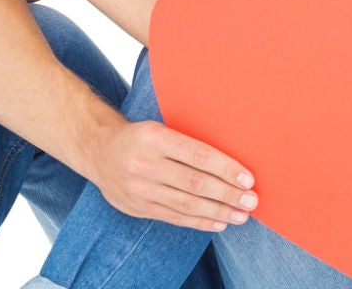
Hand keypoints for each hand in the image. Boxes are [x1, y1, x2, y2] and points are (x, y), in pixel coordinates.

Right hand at [88, 120, 258, 230]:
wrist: (99, 151)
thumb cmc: (141, 138)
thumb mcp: (161, 129)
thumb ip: (189, 143)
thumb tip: (232, 162)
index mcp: (155, 138)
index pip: (198, 155)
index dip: (226, 169)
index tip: (248, 179)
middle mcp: (145, 164)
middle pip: (195, 183)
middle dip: (228, 194)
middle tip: (251, 200)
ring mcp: (140, 188)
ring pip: (186, 204)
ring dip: (219, 211)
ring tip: (241, 215)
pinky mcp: (138, 207)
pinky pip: (174, 217)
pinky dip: (200, 221)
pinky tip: (220, 222)